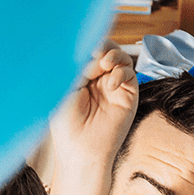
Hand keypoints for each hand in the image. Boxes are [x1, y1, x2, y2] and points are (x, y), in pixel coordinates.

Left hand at [50, 44, 138, 170]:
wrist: (81, 150)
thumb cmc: (67, 127)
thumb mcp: (64, 89)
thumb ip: (77, 65)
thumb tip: (90, 47)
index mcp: (79, 77)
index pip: (88, 51)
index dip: (87, 44)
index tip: (83, 46)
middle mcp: (97, 80)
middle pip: (105, 48)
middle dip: (101, 46)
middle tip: (94, 53)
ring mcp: (113, 86)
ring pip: (119, 56)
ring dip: (113, 54)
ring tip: (104, 63)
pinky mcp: (127, 95)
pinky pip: (129, 72)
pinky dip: (121, 72)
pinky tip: (110, 84)